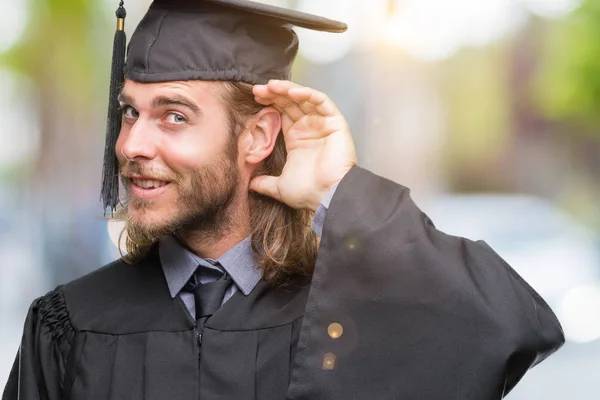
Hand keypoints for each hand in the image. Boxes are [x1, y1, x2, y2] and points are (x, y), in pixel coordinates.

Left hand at [251, 80, 356, 211]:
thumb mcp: (279, 187)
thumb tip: (249, 184)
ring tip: (272, 86)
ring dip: (288, 89)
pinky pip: (322, 102)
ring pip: (305, 98)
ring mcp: (322, 124)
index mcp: (296, 138)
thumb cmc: (307, 192)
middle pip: (291, 102)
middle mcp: (309, 128)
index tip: (255, 97)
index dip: (270, 103)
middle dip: (274, 93)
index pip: (282, 113)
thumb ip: (264, 183)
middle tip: (258, 89)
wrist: (327, 197)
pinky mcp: (335, 123)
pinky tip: (292, 92)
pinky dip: (308, 94)